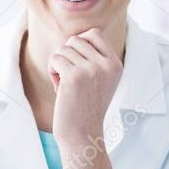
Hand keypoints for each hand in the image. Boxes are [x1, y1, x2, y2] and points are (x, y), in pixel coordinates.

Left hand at [48, 28, 122, 150]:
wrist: (82, 134)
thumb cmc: (85, 107)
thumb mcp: (99, 80)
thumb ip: (94, 58)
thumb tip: (78, 37)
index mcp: (115, 64)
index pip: (95, 33)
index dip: (80, 43)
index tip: (75, 61)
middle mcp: (107, 65)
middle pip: (76, 40)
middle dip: (67, 55)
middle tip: (68, 76)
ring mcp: (92, 70)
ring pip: (64, 49)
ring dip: (58, 64)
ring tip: (64, 84)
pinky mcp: (75, 76)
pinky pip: (55, 59)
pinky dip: (52, 71)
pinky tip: (58, 87)